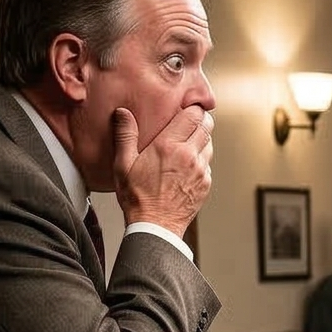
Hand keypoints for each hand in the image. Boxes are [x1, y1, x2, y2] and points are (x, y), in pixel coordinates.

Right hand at [112, 103, 213, 233]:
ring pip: (209, 145)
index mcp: (169, 146)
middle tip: (190, 119)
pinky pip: (208, 164)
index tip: (187, 106)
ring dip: (201, 139)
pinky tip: (187, 162)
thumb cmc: (137, 196)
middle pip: (206, 127)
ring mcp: (201, 171)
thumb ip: (125, 135)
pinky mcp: (206, 184)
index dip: (192, 108)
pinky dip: (201, 159)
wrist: (155, 225)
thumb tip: (122, 113)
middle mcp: (189, 156)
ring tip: (187, 140)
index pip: (192, 116)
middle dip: (201, 120)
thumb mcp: (123, 163)